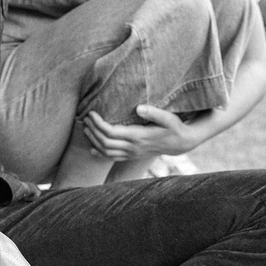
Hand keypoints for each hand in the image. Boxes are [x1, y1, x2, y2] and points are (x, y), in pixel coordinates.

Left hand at [83, 105, 208, 161]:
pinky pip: (113, 158)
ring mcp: (132, 154)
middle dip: (93, 130)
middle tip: (85, 118)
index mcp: (138, 137)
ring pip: (106, 152)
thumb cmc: (174, 127)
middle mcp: (133, 148)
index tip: (91, 113)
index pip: (111, 132)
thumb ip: (154, 113)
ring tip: (86, 129)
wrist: (180, 143)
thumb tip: (139, 108)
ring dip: (94, 141)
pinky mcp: (132, 156)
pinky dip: (100, 154)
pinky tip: (92, 148)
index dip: (99, 124)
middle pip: (105, 142)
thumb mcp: (168, 118)